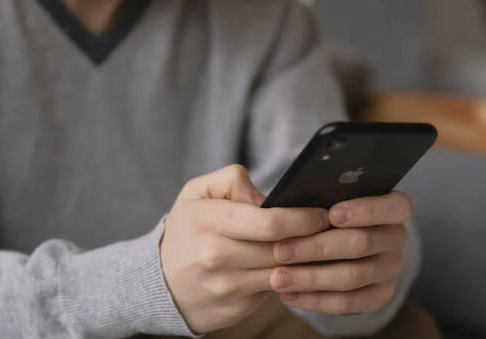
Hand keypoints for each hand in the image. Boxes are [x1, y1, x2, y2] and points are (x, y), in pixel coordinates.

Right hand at [160, 165, 329, 333]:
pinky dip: (289, 279)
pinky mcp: (236, 309)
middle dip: (312, 240)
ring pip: (283, 273)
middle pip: (282, 249)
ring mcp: (226, 287)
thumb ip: (231, 180)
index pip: (268, 223)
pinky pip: (274, 292)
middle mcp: (216, 257)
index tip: (321, 214)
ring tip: (316, 247)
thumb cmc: (186, 230)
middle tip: (329, 230)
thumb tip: (267, 198)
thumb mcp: (197, 192)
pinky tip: (293, 267)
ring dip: (305, 262)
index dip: (302, 218)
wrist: (160, 281)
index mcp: (207, 221)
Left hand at [273, 191, 411, 314]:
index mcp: (390, 206)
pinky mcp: (379, 295)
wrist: (326, 244)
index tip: (332, 214)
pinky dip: (316, 300)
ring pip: (353, 276)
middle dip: (317, 247)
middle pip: (363, 243)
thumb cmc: (320, 211)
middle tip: (281, 251)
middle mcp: (395, 237)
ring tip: (278, 278)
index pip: (396, 206)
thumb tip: (286, 200)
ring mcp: (390, 268)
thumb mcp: (319, 197)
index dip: (366, 210)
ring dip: (311, 278)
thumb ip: (312, 195)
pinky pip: (349, 302)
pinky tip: (288, 295)